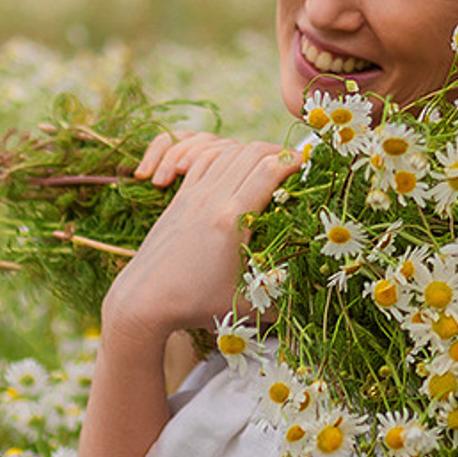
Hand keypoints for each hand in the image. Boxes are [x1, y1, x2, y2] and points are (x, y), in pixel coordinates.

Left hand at [101, 132, 302, 339]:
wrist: (142, 301)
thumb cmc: (194, 306)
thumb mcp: (247, 306)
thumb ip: (282, 296)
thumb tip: (315, 292)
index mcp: (230, 220)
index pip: (269, 170)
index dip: (294, 162)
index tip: (311, 166)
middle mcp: (211, 199)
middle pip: (250, 152)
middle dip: (278, 150)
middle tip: (295, 162)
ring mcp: (192, 195)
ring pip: (226, 151)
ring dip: (251, 150)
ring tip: (269, 161)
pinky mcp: (179, 198)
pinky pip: (204, 160)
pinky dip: (224, 154)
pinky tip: (235, 166)